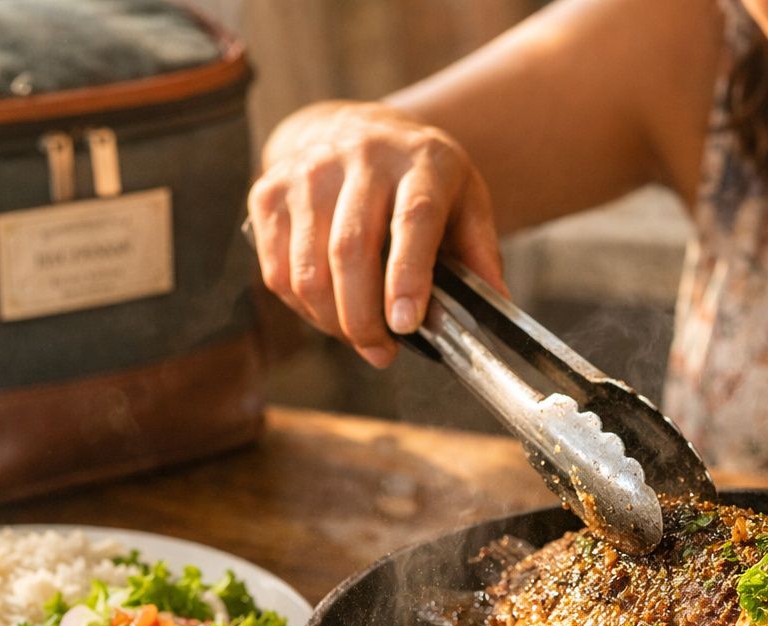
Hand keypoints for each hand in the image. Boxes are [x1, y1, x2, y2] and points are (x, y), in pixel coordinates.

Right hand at [248, 101, 504, 367]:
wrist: (359, 132)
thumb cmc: (421, 181)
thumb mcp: (466, 202)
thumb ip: (481, 254)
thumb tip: (497, 304)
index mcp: (421, 161)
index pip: (412, 219)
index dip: (407, 277)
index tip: (405, 325)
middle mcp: (360, 157)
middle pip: (351, 250)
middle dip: (363, 317)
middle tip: (381, 351)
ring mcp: (308, 172)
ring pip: (308, 268)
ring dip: (331, 321)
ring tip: (359, 337)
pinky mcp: (269, 192)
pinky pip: (276, 271)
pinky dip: (302, 308)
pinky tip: (328, 312)